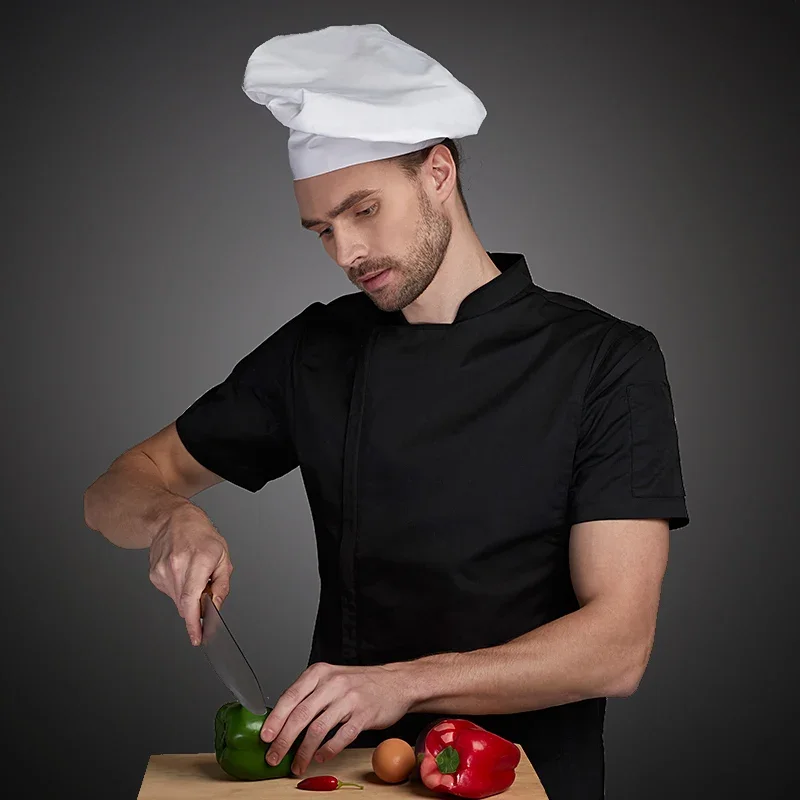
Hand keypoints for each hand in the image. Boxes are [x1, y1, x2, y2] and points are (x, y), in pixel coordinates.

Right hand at [148, 503, 232, 644]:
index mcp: (199, 560)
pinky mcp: (154, 574)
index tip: (196, 637)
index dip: (194, 623)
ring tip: (193, 575)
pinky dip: (179, 589)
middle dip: (196, 607)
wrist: (174, 520)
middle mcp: (178, 565)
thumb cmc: (201, 535)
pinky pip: (169, 592)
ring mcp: (163, 571)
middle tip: (204, 592)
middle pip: (185, 604)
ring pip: (177, 600)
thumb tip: (216, 606)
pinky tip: (182, 572)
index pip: (191, 599)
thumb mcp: (223, 556)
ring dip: (187, 597)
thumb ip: (222, 585)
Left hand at [260, 661, 413, 775]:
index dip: (275, 719)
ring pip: (318, 729)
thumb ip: (309, 695)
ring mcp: (349, 699)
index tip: (264, 737)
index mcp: (320, 673)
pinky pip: (341, 737)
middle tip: (273, 757)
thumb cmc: (359, 683)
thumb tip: (281, 722)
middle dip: (284, 740)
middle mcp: (333, 683)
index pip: (290, 696)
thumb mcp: (331, 679)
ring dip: (303, 752)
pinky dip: (327, 751)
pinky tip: (320, 758)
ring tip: (297, 765)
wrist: (396, 682)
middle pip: (301, 715)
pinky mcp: (364, 715)